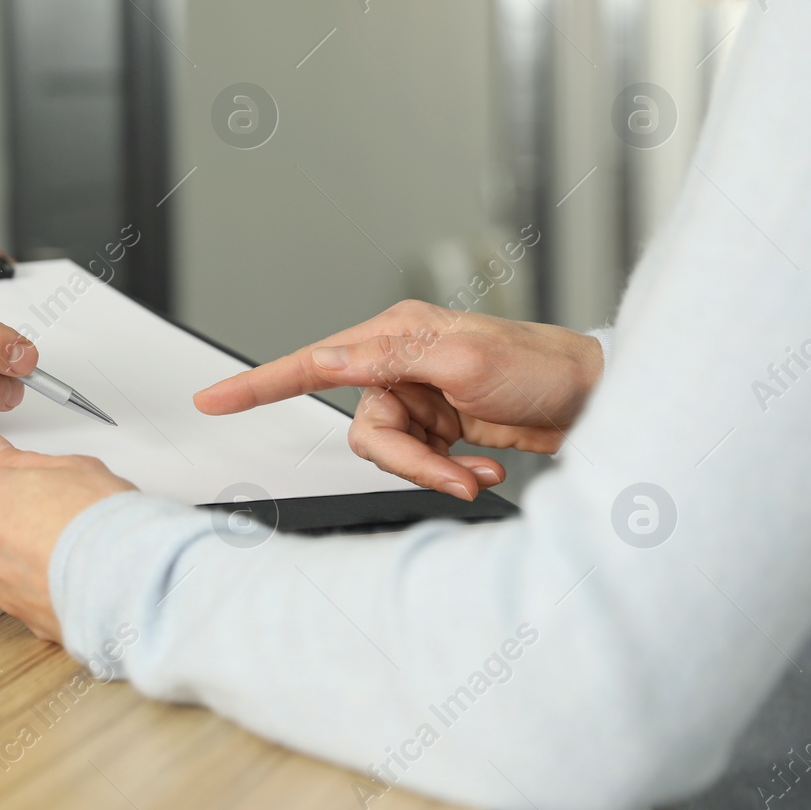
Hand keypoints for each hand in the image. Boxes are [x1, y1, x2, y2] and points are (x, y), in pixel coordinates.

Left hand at [0, 432, 135, 640]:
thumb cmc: (101, 522)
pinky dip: (48, 588)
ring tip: (75, 548)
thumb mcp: (68, 466)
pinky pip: (31, 596)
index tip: (4, 476)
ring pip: (8, 566)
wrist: (127, 580)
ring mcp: (1, 589)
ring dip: (32, 558)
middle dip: (14, 522)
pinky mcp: (25, 620)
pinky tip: (77, 574)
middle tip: (57, 512)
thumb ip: (20, 460)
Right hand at [194, 300, 603, 499]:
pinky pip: (421, 462)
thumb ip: (387, 358)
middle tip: (452, 473)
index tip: (214, 399)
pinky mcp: (441, 428)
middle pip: (363, 430)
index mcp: (394, 336)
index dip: (258, 383)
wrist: (597, 400)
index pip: (312, 362)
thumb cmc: (541, 367)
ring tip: (479, 470)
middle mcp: (400, 365)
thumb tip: (325, 356)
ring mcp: (420, 398)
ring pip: (391, 453)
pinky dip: (451, 473)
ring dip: (436, 471)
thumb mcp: (463, 357)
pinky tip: (485, 466)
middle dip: (408, 460)